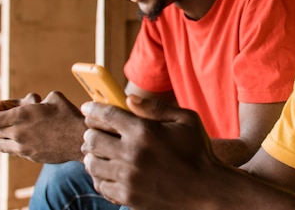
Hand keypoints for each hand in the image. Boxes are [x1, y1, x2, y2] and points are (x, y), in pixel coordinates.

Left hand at [0, 91, 86, 162]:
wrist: (80, 139)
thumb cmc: (69, 116)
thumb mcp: (54, 98)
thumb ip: (37, 100)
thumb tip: (31, 102)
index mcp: (21, 115)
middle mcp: (18, 132)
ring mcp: (23, 147)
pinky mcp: (30, 156)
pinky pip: (12, 151)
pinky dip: (9, 145)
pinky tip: (15, 141)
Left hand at [81, 96, 218, 208]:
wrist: (207, 191)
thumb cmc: (198, 152)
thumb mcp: (186, 120)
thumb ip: (156, 108)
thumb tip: (129, 99)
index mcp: (144, 131)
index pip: (106, 115)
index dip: (92, 109)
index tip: (87, 108)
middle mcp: (132, 154)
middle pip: (93, 138)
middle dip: (91, 132)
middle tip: (95, 132)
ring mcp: (128, 178)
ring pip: (92, 163)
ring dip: (93, 155)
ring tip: (99, 153)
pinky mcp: (128, 197)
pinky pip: (100, 185)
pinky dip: (100, 176)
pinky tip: (108, 171)